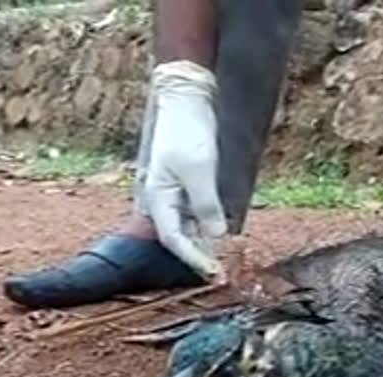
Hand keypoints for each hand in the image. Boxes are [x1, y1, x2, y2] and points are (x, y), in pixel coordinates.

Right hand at [134, 60, 227, 278]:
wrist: (186, 97)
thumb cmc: (188, 131)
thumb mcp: (200, 170)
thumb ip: (206, 206)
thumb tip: (215, 236)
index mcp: (158, 198)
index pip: (174, 240)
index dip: (194, 259)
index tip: (214, 273)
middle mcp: (162, 199)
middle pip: (180, 237)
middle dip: (200, 255)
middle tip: (222, 273)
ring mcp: (173, 192)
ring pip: (188, 227)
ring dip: (204, 243)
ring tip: (224, 259)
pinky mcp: (186, 183)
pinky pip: (194, 212)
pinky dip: (206, 225)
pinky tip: (220, 233)